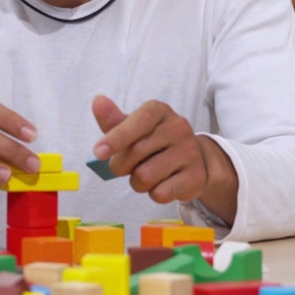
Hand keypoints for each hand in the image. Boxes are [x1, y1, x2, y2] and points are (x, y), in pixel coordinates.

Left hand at [91, 95, 236, 220]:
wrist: (194, 159)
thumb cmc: (153, 142)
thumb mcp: (132, 129)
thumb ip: (113, 120)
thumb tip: (98, 101)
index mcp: (158, 111)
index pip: (137, 121)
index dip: (116, 137)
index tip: (98, 152)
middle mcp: (178, 127)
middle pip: (135, 152)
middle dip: (120, 166)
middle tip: (126, 167)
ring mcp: (190, 151)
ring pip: (145, 176)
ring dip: (137, 183)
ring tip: (146, 175)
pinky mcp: (196, 176)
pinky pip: (160, 193)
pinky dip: (154, 193)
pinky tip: (162, 184)